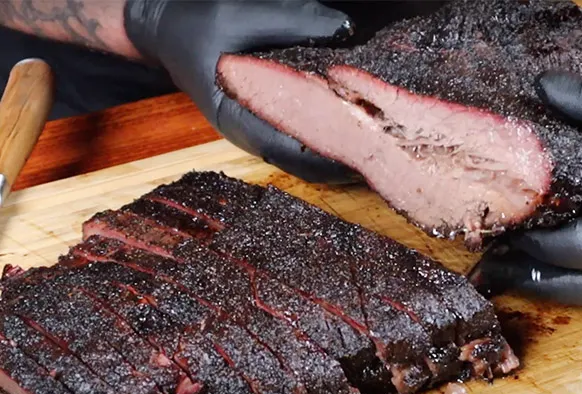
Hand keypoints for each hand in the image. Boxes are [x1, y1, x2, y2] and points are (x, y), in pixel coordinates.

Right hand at [123, 0, 358, 183]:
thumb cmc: (194, 20)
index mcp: (233, 115)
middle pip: (302, 160)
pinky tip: (354, 123)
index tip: (367, 156)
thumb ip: (293, 22)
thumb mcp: (239, 13)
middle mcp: (246, 131)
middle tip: (386, 154)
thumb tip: (345, 29)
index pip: (289, 150)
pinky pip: (299, 135)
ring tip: (379, 144)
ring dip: (338, 149)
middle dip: (343, 160)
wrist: (165, 28)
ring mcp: (255, 128)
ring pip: (303, 152)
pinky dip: (327, 132)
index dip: (330, 157)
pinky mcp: (263, 118)